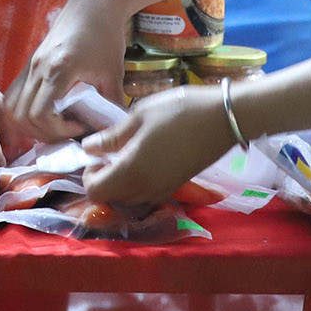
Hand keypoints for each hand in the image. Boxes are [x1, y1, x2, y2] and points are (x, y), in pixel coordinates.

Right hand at [4, 0, 132, 142]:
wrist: (94, 3)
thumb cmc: (105, 34)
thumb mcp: (113, 72)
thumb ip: (111, 103)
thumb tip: (112, 131)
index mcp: (58, 69)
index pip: (41, 114)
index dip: (57, 130)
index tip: (79, 127)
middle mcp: (37, 67)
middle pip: (21, 115)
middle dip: (43, 133)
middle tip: (67, 131)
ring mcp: (29, 65)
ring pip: (11, 107)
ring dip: (29, 124)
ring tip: (54, 125)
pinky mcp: (28, 63)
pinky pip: (12, 95)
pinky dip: (23, 111)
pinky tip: (46, 112)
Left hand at [83, 85, 236, 204]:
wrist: (223, 119)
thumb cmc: (178, 111)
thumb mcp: (139, 117)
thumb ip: (111, 137)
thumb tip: (87, 148)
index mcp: (132, 172)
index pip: (95, 191)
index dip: (88, 174)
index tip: (96, 153)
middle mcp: (145, 189)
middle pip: (110, 199)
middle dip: (102, 180)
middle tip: (107, 153)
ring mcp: (162, 191)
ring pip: (127, 200)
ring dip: (118, 183)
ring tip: (124, 154)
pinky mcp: (175, 187)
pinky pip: (145, 195)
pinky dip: (135, 184)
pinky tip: (142, 159)